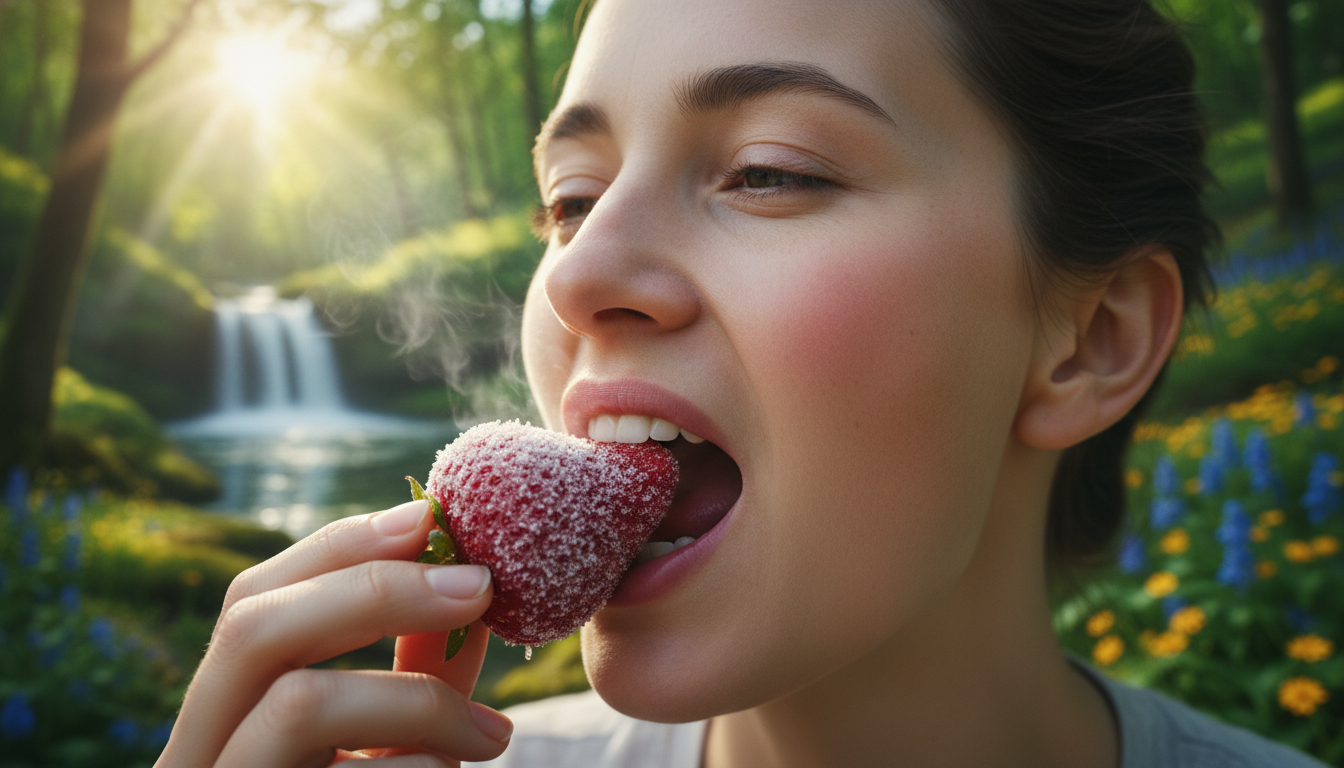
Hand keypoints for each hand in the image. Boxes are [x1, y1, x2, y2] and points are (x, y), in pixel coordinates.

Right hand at [154, 499, 511, 767]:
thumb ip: (419, 671)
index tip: (430, 519)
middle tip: (478, 588)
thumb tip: (471, 579)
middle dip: (374, 590)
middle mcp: (196, 753)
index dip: (341, 548)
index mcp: (221, 714)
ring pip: (298, 705)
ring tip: (492, 733)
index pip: (251, 597)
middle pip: (253, 625)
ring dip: (417, 700)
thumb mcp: (388, 738)